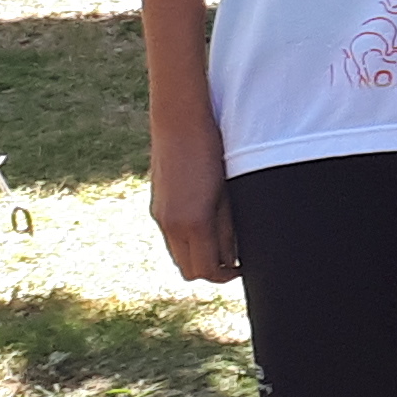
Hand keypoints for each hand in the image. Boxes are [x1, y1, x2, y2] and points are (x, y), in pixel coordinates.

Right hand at [148, 124, 238, 282]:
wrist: (179, 121)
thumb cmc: (212, 150)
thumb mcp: (227, 192)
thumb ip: (227, 227)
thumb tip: (232, 255)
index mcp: (192, 223)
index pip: (206, 270)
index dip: (225, 275)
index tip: (241, 268)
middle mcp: (170, 225)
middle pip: (188, 270)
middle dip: (210, 271)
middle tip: (232, 260)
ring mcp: (159, 216)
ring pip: (177, 256)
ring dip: (196, 257)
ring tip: (218, 243)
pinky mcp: (155, 206)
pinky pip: (169, 238)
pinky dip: (185, 242)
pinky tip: (202, 226)